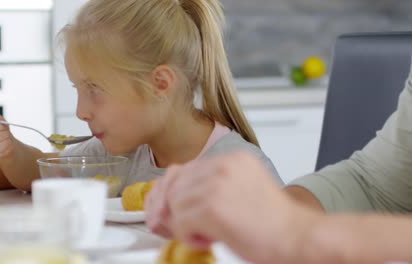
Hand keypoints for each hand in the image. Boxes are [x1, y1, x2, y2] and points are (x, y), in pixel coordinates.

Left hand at [147, 151, 316, 262]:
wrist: (299, 237)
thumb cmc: (273, 221)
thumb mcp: (240, 191)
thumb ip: (210, 187)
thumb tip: (172, 200)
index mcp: (232, 159)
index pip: (184, 169)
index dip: (172, 191)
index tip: (168, 208)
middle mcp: (224, 165)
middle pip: (175, 184)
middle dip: (169, 207)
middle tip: (177, 225)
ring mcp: (217, 184)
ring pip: (175, 204)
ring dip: (184, 224)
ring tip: (205, 234)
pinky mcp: (213, 207)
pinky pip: (181, 221)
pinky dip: (188, 236)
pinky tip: (208, 239)